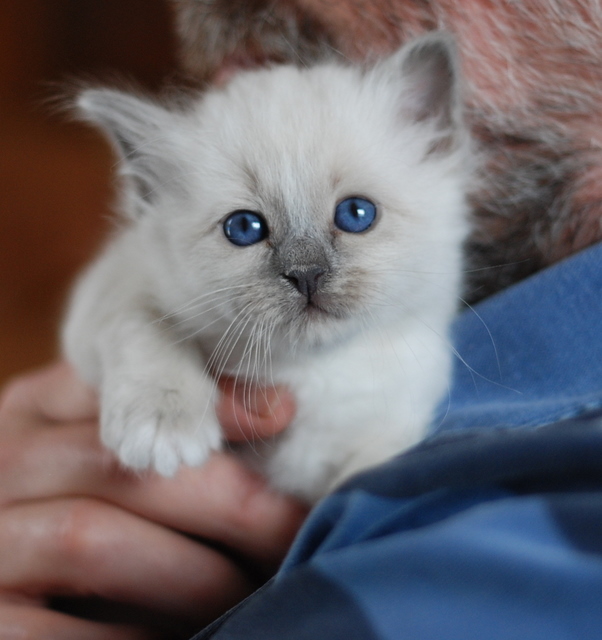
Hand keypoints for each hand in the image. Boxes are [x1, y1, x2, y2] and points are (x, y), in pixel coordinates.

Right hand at [0, 362, 303, 638]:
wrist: (30, 573)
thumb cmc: (99, 507)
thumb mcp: (127, 452)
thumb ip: (183, 419)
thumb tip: (278, 407)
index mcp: (37, 411)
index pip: (121, 386)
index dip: (209, 404)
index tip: (283, 416)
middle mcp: (3, 466)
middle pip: (119, 468)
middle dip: (225, 502)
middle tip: (291, 528)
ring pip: (93, 540)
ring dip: (192, 574)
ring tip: (251, 589)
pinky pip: (64, 631)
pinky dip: (138, 636)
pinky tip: (193, 632)